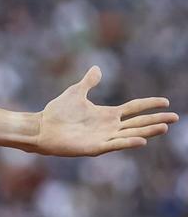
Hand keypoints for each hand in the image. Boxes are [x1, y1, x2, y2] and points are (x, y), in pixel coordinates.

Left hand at [35, 65, 177, 156]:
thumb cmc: (57, 112)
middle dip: (156, 120)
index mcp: (107, 114)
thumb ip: (88, 82)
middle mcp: (109, 127)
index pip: (133, 108)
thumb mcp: (76, 93)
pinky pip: (115, 144)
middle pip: (138, 123)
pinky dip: (128, 142)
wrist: (42, 127)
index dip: (149, 104)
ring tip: (164, 127)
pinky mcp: (95, 147)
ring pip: (131, 134)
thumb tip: (97, 68)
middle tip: (175, 118)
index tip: (165, 102)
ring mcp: (103, 137)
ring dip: (148, 131)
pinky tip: (141, 140)